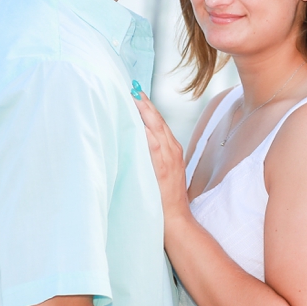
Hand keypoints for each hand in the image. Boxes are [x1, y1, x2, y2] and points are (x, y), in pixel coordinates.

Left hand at [133, 91, 191, 225]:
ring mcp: (167, 155)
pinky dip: (144, 127)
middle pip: (157, 119)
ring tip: (130, 96)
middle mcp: (172, 148)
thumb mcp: (163, 171)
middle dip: (144, 103)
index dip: (148, 108)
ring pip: (155, 125)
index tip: (136, 94)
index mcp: (173, 149)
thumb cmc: (167, 198)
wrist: (175, 217)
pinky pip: (152, 140)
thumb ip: (154, 156)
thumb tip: (137, 144)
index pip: (159, 122)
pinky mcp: (161, 163)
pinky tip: (134, 117)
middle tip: (131, 88)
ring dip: (143, 110)